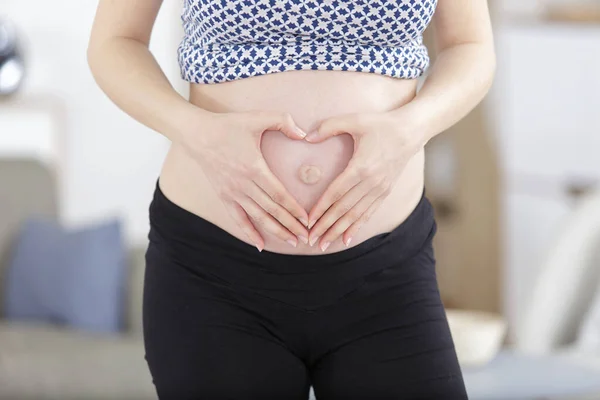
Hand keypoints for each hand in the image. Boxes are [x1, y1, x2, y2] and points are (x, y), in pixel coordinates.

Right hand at [179, 109, 309, 250]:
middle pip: (271, 210)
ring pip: (257, 218)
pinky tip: (260, 245)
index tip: (307, 220)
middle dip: (290, 225)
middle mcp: (243, 185)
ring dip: (275, 231)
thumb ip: (283, 121)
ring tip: (292, 241)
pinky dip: (249, 233)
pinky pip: (237, 219)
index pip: (279, 194)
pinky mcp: (223, 196)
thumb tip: (304, 134)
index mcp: (254, 168)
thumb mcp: (257, 117)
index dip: (294, 209)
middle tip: (306, 237)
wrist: (197, 134)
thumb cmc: (229, 125)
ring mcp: (232, 193)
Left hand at [304, 110, 424, 250]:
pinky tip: (346, 238)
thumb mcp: (355, 119)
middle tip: (310, 239)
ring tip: (324, 244)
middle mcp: (371, 183)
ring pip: (355, 215)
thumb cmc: (381, 124)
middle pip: (343, 209)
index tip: (308, 222)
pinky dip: (356, 227)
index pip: (336, 193)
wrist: (411, 130)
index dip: (321, 209)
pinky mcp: (385, 192)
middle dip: (325, 226)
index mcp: (361, 167)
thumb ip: (329, 126)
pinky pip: (368, 213)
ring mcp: (380, 189)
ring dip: (338, 231)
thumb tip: (307, 136)